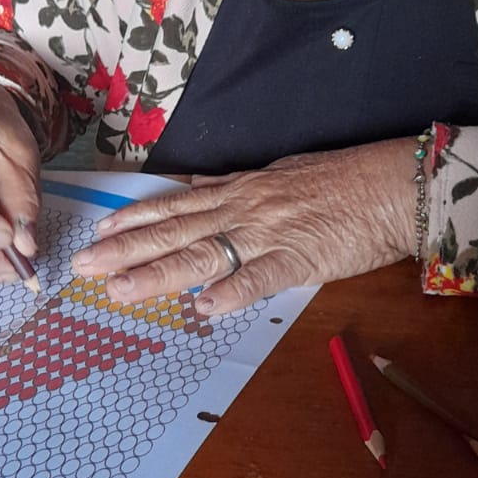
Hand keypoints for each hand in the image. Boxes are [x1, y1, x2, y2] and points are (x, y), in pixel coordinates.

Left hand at [70, 140, 415, 313]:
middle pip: (175, 230)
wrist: (393, 184)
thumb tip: (200, 184)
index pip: (177, 204)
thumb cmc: (344, 178)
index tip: (100, 229)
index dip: (136, 217)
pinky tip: (202, 307)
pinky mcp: (300, 259)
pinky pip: (259, 278)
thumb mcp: (281, 170)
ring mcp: (269, 233)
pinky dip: (230, 292)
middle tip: (84, 265)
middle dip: (126, 249)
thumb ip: (237, 184)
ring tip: (120, 288)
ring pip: (203, 253)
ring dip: (158, 273)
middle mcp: (245, 208)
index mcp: (241, 189)